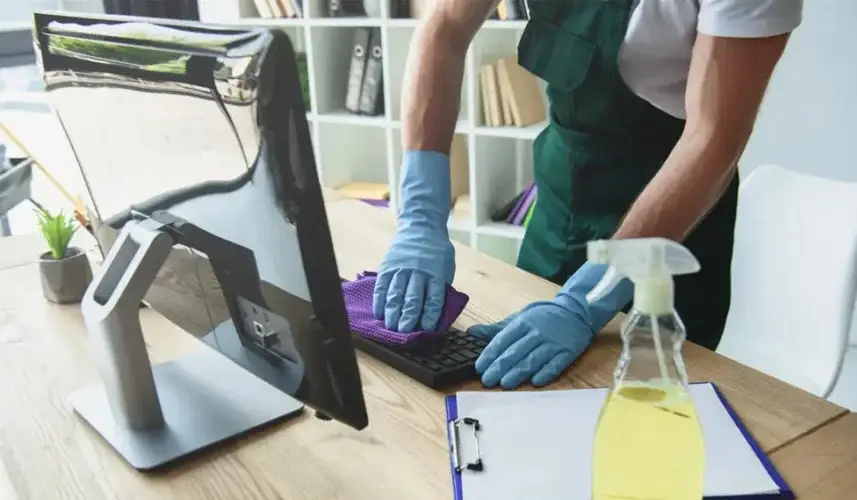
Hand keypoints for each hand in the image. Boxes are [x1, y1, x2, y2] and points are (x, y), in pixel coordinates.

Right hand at [373, 151, 454, 331]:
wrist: (421, 226)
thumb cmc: (436, 251)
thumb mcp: (446, 267)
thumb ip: (441, 287)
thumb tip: (436, 313)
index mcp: (436, 273)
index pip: (433, 298)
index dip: (429, 315)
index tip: (426, 329)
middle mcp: (418, 272)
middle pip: (412, 298)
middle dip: (407, 317)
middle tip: (403, 332)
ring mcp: (401, 268)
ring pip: (395, 293)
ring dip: (392, 312)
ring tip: (390, 327)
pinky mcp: (388, 266)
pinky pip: (382, 286)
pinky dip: (380, 301)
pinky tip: (379, 313)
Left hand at [469, 262, 632, 388]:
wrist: (576, 311)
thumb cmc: (543, 317)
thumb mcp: (519, 318)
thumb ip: (496, 329)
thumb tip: (471, 332)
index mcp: (523, 323)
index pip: (503, 340)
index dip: (490, 354)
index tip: (479, 367)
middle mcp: (537, 332)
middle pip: (516, 352)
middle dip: (500, 367)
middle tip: (487, 380)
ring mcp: (553, 342)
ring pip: (533, 359)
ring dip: (519, 372)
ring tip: (505, 384)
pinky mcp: (568, 352)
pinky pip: (556, 364)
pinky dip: (546, 373)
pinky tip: (536, 382)